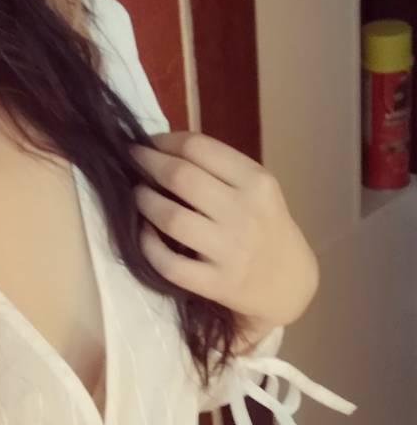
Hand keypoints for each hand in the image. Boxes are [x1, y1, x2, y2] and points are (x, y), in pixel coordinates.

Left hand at [129, 132, 318, 341]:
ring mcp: (231, 250)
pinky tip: (144, 232)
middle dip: (147, 162)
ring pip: (171, 217)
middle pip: (180, 177)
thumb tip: (159, 145)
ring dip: (144, 200)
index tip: (147, 141)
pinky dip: (148, 244)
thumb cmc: (264, 224)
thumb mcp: (256, 188)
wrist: (292, 283)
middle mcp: (244, 213)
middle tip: (133, 159)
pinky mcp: (217, 284)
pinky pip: (169, 263)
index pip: (198, 147)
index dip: (163, 140)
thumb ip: (217, 167)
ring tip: (137, 194)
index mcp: (256, 182)